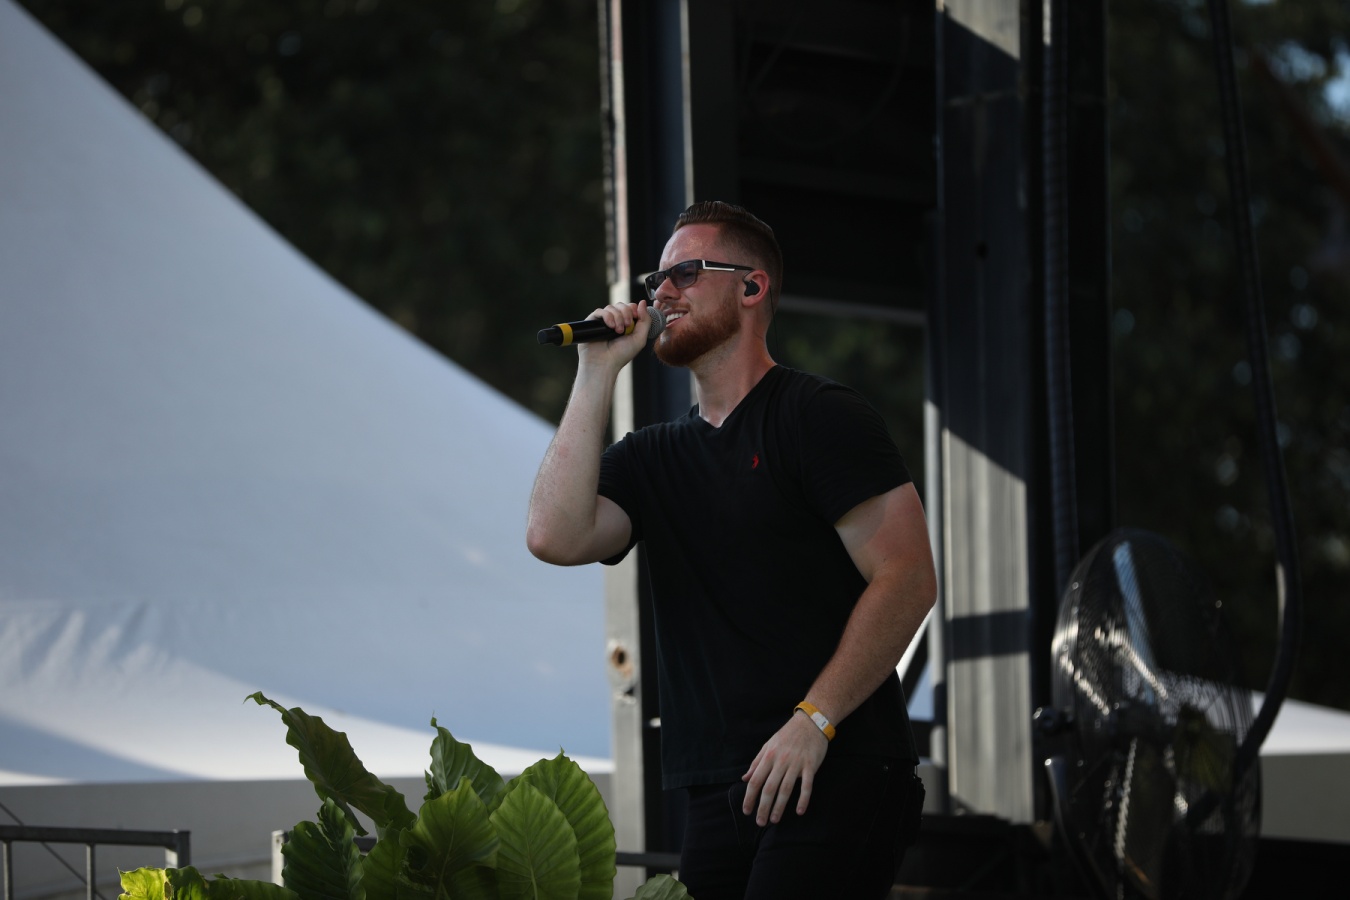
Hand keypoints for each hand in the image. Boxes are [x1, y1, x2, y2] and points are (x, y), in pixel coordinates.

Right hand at [576, 300, 650, 367]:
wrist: (604, 364)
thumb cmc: (621, 355)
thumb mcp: (640, 338)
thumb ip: (645, 320)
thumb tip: (642, 302)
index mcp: (627, 324)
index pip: (631, 307)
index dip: (634, 309)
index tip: (635, 317)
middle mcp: (615, 321)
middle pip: (622, 305)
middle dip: (626, 313)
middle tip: (627, 326)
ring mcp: (603, 321)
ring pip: (611, 307)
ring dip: (617, 317)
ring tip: (618, 331)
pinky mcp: (593, 322)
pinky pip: (600, 311)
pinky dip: (607, 316)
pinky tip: (610, 326)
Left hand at [741, 710, 828, 825]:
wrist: (811, 722)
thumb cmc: (787, 735)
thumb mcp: (768, 745)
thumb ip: (756, 763)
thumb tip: (745, 778)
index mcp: (768, 756)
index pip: (755, 781)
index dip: (749, 797)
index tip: (746, 811)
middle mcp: (780, 761)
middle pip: (769, 788)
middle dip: (763, 807)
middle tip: (760, 822)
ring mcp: (796, 764)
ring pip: (786, 789)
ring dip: (779, 806)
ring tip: (774, 820)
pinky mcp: (811, 765)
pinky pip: (807, 785)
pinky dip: (803, 799)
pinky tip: (800, 811)